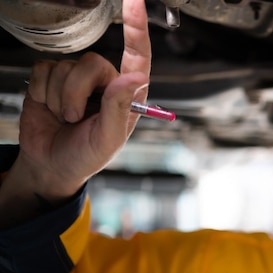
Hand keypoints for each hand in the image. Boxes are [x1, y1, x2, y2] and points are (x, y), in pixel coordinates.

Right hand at [0, 0, 150, 227]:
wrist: (51, 164)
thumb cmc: (86, 156)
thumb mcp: (108, 140)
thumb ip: (119, 108)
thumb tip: (136, 78)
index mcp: (127, 96)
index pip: (137, 56)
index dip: (136, 29)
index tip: (134, 2)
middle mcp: (105, 82)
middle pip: (91, 63)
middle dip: (77, 94)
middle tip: (74, 118)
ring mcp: (77, 79)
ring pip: (65, 67)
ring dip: (59, 98)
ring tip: (64, 118)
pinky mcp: (50, 79)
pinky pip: (43, 70)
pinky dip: (43, 93)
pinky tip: (49, 108)